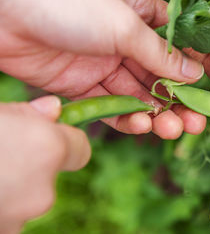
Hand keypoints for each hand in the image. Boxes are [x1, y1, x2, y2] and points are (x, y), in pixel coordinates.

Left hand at [0, 0, 209, 138]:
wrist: (2, 6)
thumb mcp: (124, 24)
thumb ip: (159, 54)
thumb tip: (194, 74)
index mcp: (141, 13)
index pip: (178, 42)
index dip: (199, 64)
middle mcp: (125, 39)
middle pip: (161, 75)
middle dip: (181, 99)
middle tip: (197, 121)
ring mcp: (105, 63)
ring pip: (140, 94)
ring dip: (158, 114)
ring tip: (173, 129)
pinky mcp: (83, 84)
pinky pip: (112, 105)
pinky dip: (128, 118)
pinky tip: (142, 126)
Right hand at [0, 96, 90, 233]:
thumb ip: (29, 113)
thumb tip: (54, 108)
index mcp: (47, 150)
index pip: (81, 148)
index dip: (64, 141)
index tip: (44, 138)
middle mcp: (44, 191)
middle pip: (54, 174)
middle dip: (35, 165)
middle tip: (5, 155)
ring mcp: (21, 220)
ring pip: (31, 197)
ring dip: (16, 187)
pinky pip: (11, 215)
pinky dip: (3, 204)